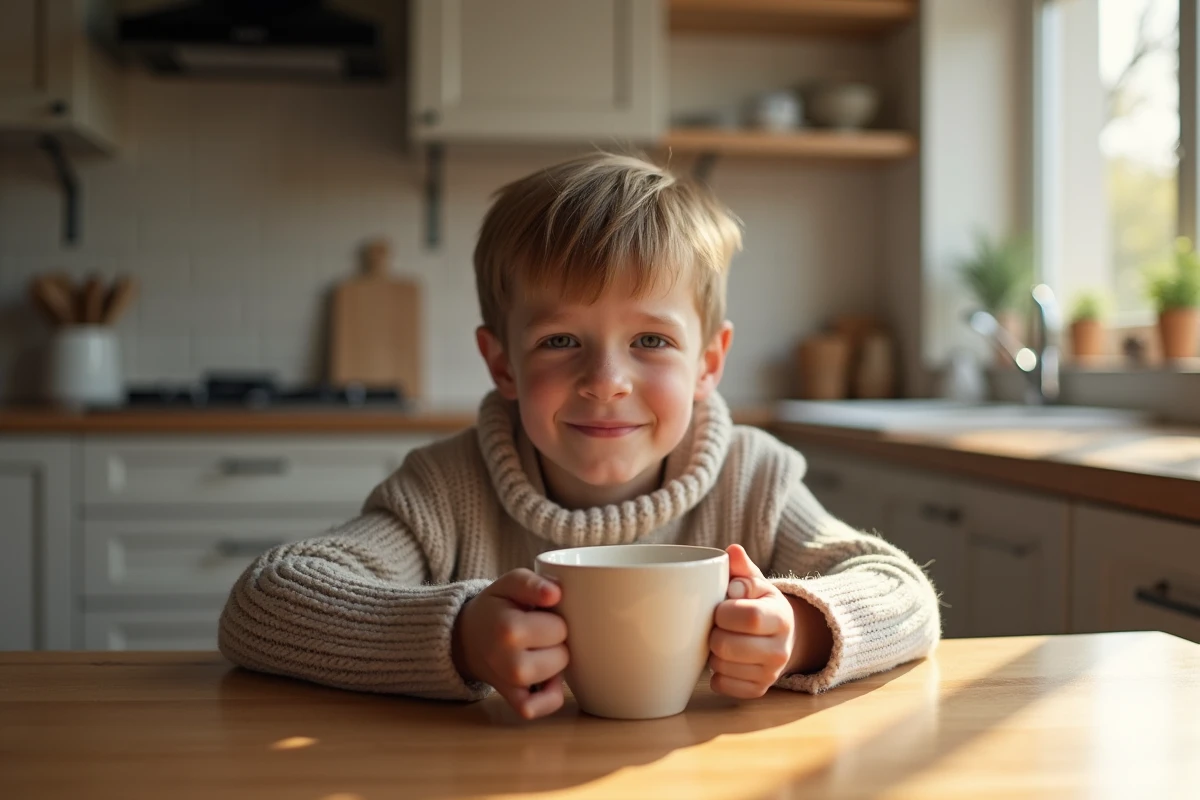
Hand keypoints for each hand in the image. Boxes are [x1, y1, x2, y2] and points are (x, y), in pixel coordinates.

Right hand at [452, 568, 568, 719]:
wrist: (467, 639)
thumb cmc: (496, 608)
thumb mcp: (509, 583)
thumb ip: (532, 583)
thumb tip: (556, 594)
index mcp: (509, 629)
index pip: (561, 627)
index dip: (554, 618)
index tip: (538, 615)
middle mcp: (510, 662)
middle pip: (564, 654)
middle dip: (556, 642)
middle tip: (536, 633)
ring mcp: (513, 686)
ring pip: (559, 677)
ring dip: (554, 664)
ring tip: (536, 650)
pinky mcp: (516, 702)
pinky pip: (544, 706)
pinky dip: (550, 696)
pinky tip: (546, 679)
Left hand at [708, 544, 797, 698]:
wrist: (782, 636)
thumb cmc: (758, 603)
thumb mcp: (755, 582)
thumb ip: (742, 568)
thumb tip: (732, 551)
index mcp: (780, 616)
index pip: (748, 616)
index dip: (724, 611)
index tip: (720, 607)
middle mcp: (780, 649)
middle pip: (727, 646)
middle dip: (713, 633)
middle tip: (716, 626)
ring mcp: (771, 673)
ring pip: (721, 667)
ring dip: (712, 654)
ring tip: (721, 640)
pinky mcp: (758, 690)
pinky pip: (722, 686)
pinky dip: (716, 674)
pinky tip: (724, 660)